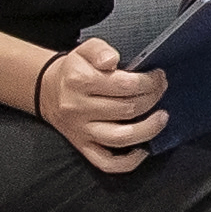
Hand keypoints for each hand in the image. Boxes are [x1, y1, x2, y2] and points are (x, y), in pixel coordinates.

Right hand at [36, 36, 164, 174]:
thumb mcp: (85, 50)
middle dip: (152, 99)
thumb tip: (111, 60)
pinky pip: (105, 162)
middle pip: (126, 109)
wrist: (48, 90)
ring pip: (119, 138)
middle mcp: (78, 108)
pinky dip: (128, 162)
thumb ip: (100, 50)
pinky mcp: (82, 146)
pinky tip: (144, 151)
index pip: (124, 85)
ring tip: (162, 118)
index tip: (158, 76)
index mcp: (79, 81)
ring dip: (147, 130)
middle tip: (161, 90)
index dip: (149, 81)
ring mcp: (80, 130)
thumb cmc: (75, 69)